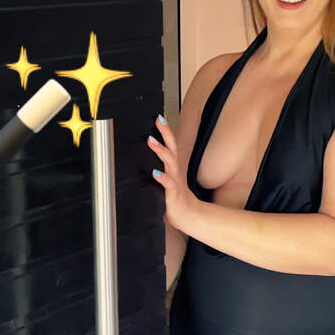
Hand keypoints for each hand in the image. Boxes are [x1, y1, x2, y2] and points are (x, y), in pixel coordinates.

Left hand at [147, 114, 196, 232]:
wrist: (189, 217)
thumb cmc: (176, 198)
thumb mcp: (167, 180)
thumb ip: (159, 170)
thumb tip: (144, 160)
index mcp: (174, 167)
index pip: (171, 145)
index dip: (166, 131)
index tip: (160, 117)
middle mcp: (176, 171)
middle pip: (172, 147)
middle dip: (166, 133)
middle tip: (159, 120)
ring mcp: (176, 181)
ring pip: (170, 162)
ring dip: (161, 151)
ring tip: (151, 141)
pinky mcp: (174, 194)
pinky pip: (169, 184)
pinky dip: (162, 178)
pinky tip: (155, 173)